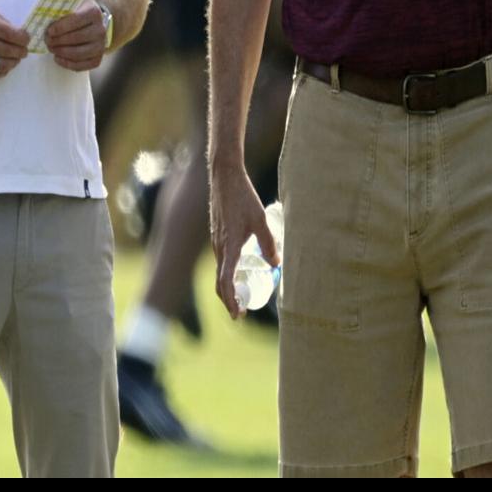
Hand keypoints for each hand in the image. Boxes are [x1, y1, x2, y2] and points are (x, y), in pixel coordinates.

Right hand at [0, 4, 29, 79]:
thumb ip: (5, 23)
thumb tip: (21, 35)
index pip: (15, 36)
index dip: (25, 38)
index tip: (25, 38)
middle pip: (13, 51)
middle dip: (22, 50)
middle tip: (23, 49)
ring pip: (6, 65)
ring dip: (14, 61)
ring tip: (14, 57)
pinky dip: (3, 70)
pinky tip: (1, 62)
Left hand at [44, 0, 108, 71]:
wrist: (93, 23)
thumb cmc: (78, 13)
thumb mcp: (73, 5)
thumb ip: (62, 10)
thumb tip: (45, 18)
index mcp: (94, 13)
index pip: (76, 20)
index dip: (61, 27)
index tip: (49, 31)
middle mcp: (100, 29)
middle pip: (77, 38)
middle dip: (58, 41)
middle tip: (47, 40)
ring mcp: (100, 45)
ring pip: (79, 53)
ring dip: (61, 52)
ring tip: (51, 48)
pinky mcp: (98, 58)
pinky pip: (82, 65)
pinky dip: (67, 64)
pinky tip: (57, 58)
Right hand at [210, 166, 277, 318]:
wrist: (224, 176)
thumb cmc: (242, 197)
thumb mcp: (260, 220)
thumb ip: (268, 242)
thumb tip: (276, 263)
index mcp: (229, 247)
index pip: (225, 282)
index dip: (230, 301)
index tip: (237, 315)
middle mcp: (219, 247)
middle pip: (220, 281)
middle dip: (229, 299)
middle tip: (241, 310)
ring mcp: (216, 240)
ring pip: (220, 269)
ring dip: (229, 285)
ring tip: (242, 293)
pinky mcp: (217, 233)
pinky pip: (221, 258)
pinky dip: (228, 270)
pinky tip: (240, 266)